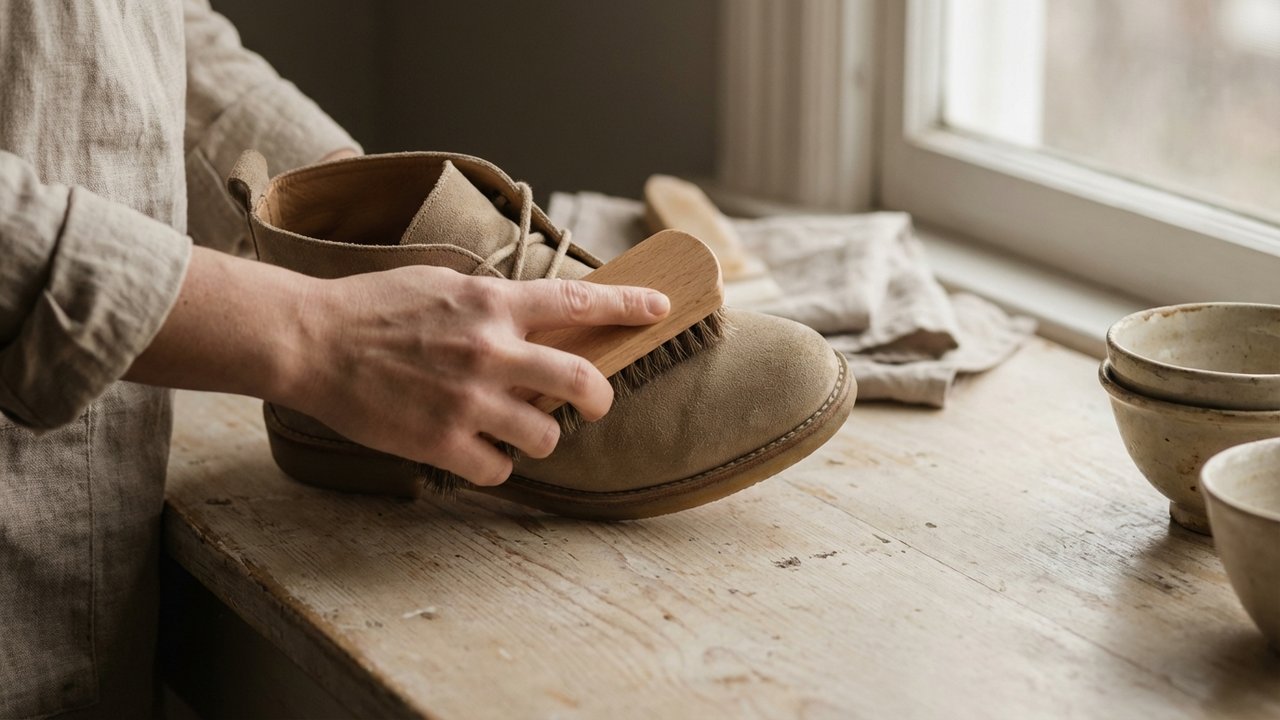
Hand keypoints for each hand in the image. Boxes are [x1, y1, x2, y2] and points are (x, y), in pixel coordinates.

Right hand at [283, 266, 669, 485]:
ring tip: (518, 429)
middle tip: (596, 403)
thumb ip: (491, 301)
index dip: (627, 306)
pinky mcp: (441, 441)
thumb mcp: (440, 283)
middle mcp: (490, 350)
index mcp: (491, 304)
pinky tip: (478, 451)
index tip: (659, 308)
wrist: (311, 340)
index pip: (578, 301)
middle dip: (600, 397)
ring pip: (545, 434)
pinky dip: (496, 463)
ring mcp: (468, 399)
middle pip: (580, 379)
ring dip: (542, 436)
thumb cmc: (372, 306)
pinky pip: (497, 468)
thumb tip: (530, 314)